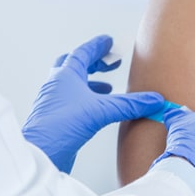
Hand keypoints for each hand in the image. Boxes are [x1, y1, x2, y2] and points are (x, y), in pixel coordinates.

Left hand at [23, 35, 166, 172]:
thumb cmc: (61, 126)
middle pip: (74, 65)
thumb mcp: (102, 111)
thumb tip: (154, 100)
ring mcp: (54, 102)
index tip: (108, 41)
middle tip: (111, 63)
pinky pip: (73, 102)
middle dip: (94, 63)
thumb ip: (130, 104)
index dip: (97, 46)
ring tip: (107, 87)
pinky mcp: (56, 119)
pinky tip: (97, 110)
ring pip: (73, 85)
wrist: (39, 154)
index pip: (83, 53)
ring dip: (90, 82)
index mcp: (65, 76)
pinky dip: (86, 100)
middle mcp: (57, 86)